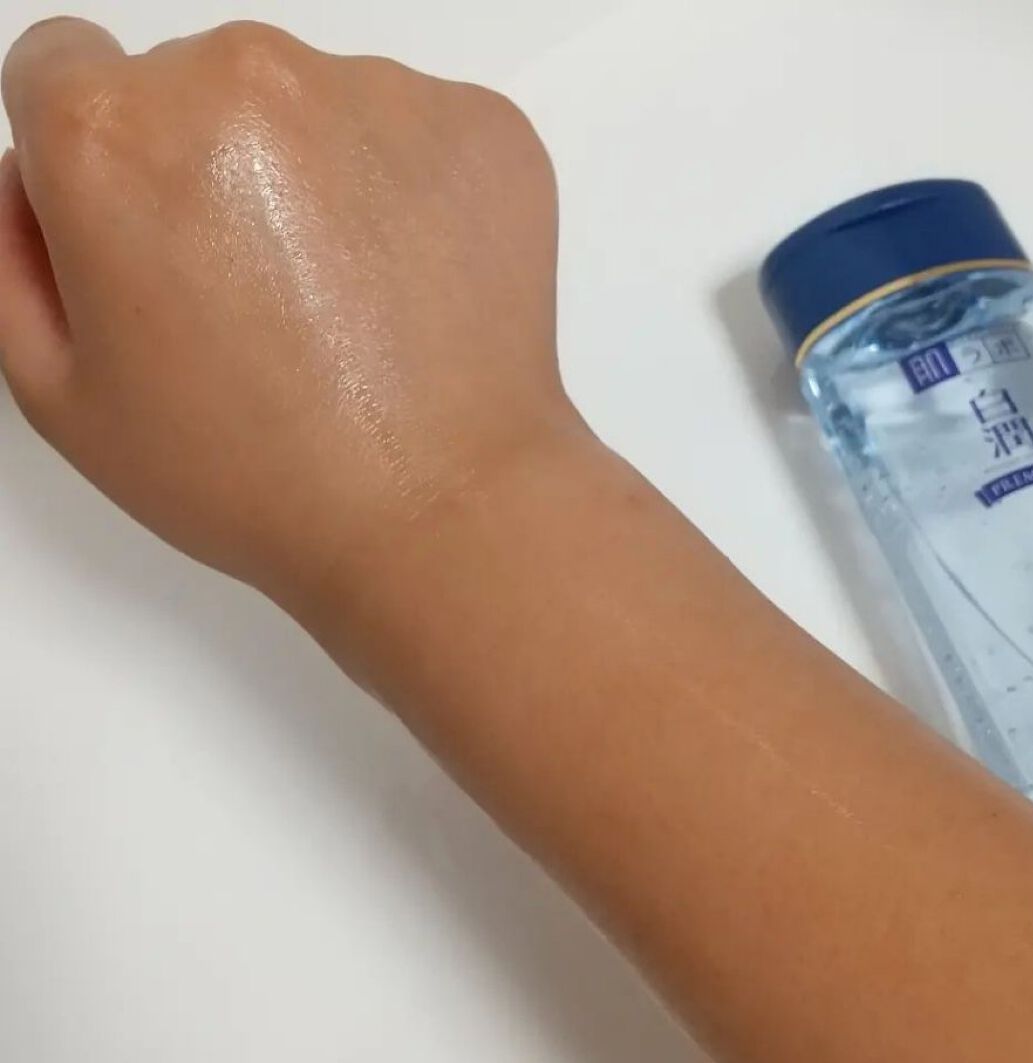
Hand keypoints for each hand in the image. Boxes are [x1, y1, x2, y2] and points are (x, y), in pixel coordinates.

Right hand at [0, 18, 577, 610]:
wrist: (440, 513)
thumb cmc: (263, 477)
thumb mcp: (64, 395)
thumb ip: (16, 253)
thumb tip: (36, 174)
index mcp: (114, 135)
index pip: (63, 71)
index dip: (101, 168)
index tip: (153, 235)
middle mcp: (243, 81)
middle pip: (195, 86)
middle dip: (210, 172)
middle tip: (260, 300)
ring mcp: (377, 95)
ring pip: (313, 107)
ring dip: (316, 182)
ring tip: (345, 309)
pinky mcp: (478, 127)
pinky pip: (414, 135)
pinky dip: (409, 196)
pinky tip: (409, 295)